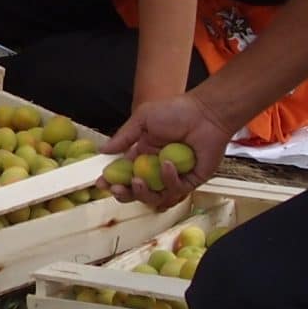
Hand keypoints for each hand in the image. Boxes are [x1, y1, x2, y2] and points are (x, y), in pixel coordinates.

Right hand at [103, 94, 233, 206]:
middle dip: (125, 194)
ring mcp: (174, 177)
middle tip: (117, 189)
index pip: (124, 173)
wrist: (205, 113)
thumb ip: (123, 137)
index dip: (112, 180)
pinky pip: (176, 189)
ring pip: (155, 197)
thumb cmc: (176, 111)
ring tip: (138, 181)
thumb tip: (102, 151)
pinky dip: (169, 179)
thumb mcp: (143, 119)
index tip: (101, 183)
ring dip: (143, 192)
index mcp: (143, 155)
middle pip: (137, 192)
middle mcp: (157, 169)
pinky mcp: (191, 181)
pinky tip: (167, 164)